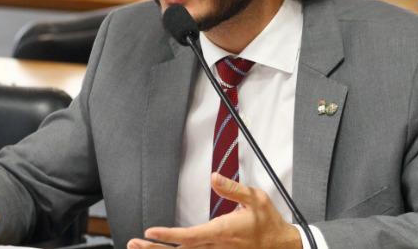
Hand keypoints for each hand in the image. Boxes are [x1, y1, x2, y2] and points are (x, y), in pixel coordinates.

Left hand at [126, 173, 301, 248]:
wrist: (282, 245)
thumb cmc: (267, 221)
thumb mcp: (255, 198)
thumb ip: (233, 188)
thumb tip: (214, 176)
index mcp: (222, 232)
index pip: (190, 236)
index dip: (168, 235)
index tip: (150, 232)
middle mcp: (216, 247)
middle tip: (134, 244)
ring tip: (138, 247)